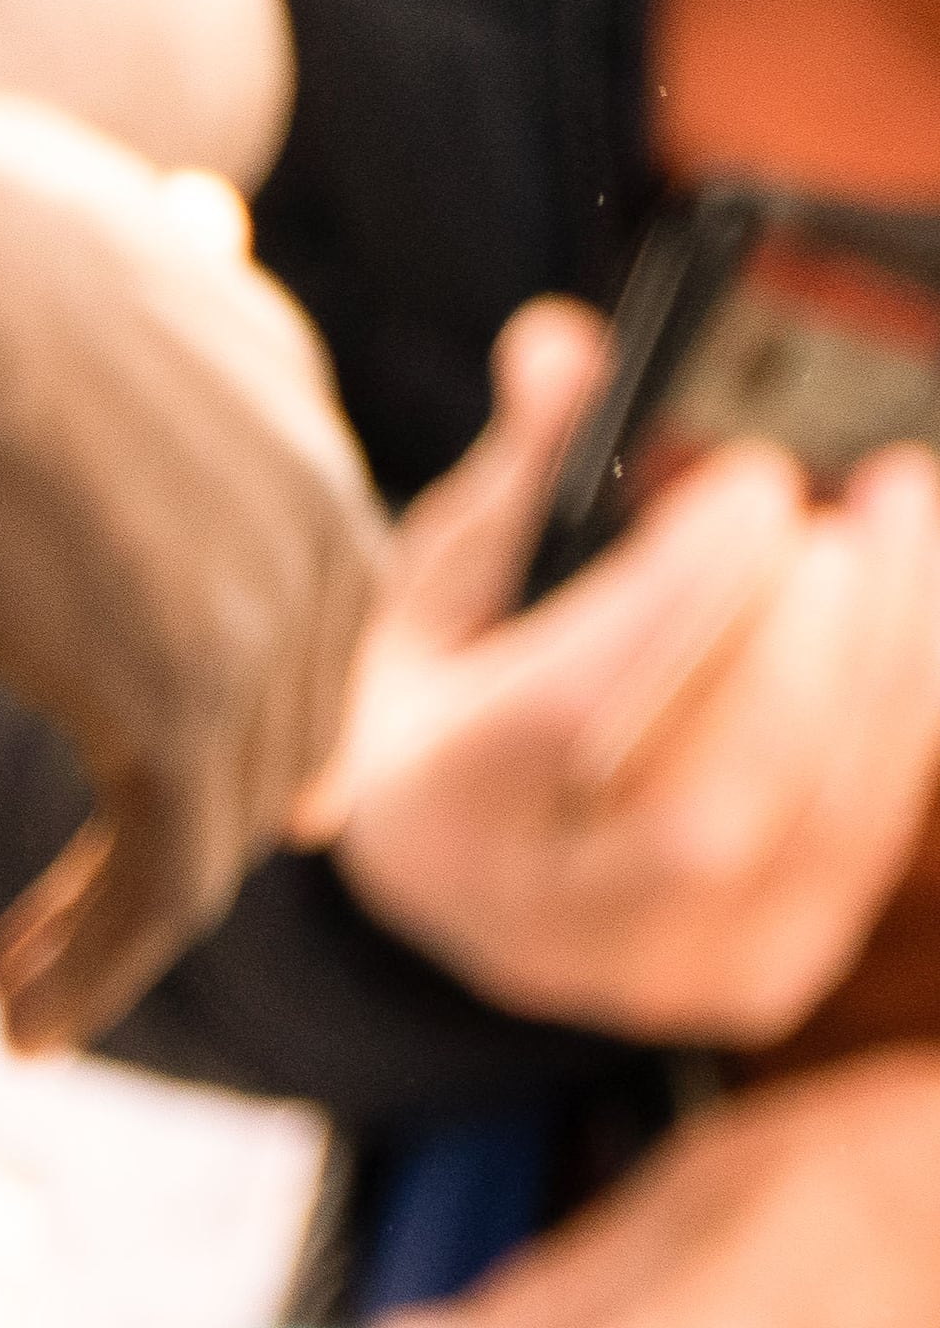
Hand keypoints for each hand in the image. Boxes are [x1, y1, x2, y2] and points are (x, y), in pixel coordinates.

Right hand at [0, 84, 385, 1049]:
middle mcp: (313, 500)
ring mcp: (268, 613)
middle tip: (74, 931)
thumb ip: (70, 295)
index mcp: (276, 383)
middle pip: (279, 717)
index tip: (153, 801)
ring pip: (217, 821)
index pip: (298, 580)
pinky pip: (165, 880)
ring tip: (25, 1000)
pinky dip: (97, 965)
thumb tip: (94, 260)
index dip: (235, 700)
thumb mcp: (15, 250)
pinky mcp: (191, 709)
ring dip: (123, 929)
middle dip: (183, 832)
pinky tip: (22, 1020)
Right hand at [316, 299, 939, 1044]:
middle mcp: (536, 919)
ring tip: (901, 527)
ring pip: (812, 828)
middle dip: (807, 647)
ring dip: (888, 665)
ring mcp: (655, 972)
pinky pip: (862, 847)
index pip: (569, 716)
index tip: (757, 481)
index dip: (676, 599)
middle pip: (710, 802)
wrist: (450, 886)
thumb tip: (565, 345)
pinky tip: (910, 617)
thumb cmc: (447, 707)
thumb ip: (519, 476)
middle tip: (857, 510)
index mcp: (434, 809)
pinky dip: (903, 721)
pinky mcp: (754, 983)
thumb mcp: (442, 589)